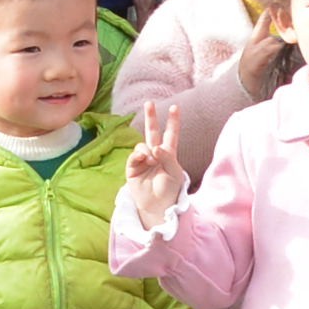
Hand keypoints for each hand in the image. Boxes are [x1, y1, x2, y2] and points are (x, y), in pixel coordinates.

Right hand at [118, 101, 185, 226]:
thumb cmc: (169, 189)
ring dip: (146, 150)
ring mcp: (143, 160)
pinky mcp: (133, 168)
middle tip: (149, 103)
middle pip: (153, 132)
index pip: (171, 134)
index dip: (173, 121)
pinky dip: (139, 156)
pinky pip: (134, 156)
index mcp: (168, 154)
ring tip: (150, 160)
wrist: (158, 205)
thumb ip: (166, 157)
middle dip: (151, 117)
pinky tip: (143, 159)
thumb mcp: (174, 172)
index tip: (175, 107)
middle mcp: (155, 154)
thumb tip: (153, 147)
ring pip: (142, 144)